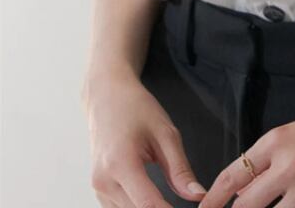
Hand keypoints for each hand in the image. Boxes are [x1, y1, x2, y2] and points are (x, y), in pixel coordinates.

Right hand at [83, 67, 207, 206]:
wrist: (107, 97)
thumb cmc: (136, 109)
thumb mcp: (166, 133)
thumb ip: (180, 168)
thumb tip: (197, 195)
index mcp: (121, 163)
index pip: (147, 205)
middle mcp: (103, 180)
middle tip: (184, 206)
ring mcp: (97, 187)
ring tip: (171, 203)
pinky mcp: (98, 190)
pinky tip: (155, 203)